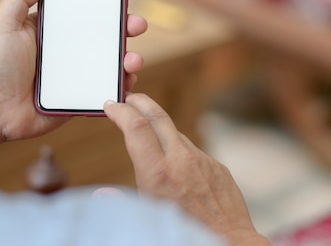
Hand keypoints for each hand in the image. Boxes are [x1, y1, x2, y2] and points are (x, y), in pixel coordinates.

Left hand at [0, 0, 146, 154]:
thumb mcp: (3, 25)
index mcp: (52, 31)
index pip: (84, 12)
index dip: (105, 2)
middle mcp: (68, 51)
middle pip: (105, 36)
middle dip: (126, 27)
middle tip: (137, 24)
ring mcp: (76, 74)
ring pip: (111, 63)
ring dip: (129, 58)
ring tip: (132, 59)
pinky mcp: (80, 97)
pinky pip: (106, 90)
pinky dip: (121, 85)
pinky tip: (127, 80)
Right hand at [104, 94, 270, 245]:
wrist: (229, 242)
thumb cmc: (184, 234)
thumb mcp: (146, 217)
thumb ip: (122, 201)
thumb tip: (101, 194)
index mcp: (157, 173)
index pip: (136, 128)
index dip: (121, 112)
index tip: (111, 106)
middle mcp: (181, 161)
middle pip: (158, 117)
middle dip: (140, 102)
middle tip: (128, 98)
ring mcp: (202, 161)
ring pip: (177, 135)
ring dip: (160, 131)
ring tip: (148, 136)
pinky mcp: (218, 167)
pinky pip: (194, 154)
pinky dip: (181, 154)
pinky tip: (178, 169)